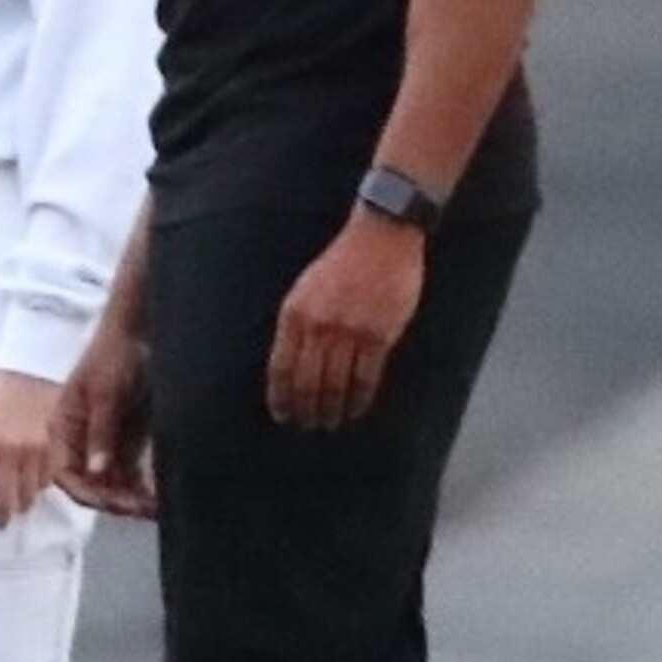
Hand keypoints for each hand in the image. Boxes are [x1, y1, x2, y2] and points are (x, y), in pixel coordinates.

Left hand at [0, 370, 59, 527]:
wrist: (35, 363)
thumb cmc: (4, 381)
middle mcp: (9, 453)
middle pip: (6, 497)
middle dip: (2, 514)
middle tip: (0, 523)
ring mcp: (34, 451)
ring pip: (30, 491)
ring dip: (24, 503)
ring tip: (20, 510)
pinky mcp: (55, 445)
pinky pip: (50, 475)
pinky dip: (44, 484)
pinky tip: (39, 488)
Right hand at [52, 318, 154, 517]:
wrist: (140, 334)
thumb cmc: (114, 355)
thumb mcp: (106, 393)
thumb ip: (102, 432)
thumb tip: (97, 472)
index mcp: (62, 428)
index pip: (65, 474)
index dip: (86, 492)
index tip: (113, 502)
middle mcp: (79, 442)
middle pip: (89, 485)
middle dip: (113, 500)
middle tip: (142, 508)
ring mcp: (103, 445)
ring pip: (111, 485)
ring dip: (130, 499)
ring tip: (155, 508)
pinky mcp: (125, 444)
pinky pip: (130, 475)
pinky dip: (141, 488)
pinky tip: (158, 498)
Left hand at [265, 214, 425, 430]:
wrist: (381, 237)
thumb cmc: (342, 263)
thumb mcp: (306, 289)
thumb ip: (297, 325)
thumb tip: (289, 366)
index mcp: (294, 313)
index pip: (281, 368)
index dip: (281, 398)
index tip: (282, 415)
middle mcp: (318, 326)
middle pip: (307, 383)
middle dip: (305, 410)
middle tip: (308, 425)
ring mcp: (349, 332)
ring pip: (336, 386)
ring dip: (332, 410)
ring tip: (331, 422)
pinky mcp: (378, 335)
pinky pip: (365, 378)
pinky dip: (359, 399)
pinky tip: (355, 409)